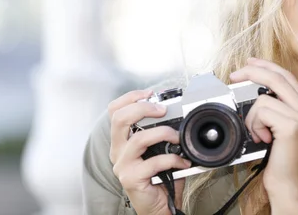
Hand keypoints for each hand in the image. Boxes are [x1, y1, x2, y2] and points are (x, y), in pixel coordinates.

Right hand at [108, 90, 191, 214]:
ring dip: (163, 133)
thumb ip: (160, 132)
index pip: (115, 111)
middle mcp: (118, 151)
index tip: (150, 93)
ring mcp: (123, 165)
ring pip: (139, 139)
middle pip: (120, 118)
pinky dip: (172, 159)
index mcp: (122, 140)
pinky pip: (154, 162)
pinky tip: (182, 162)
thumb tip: (178, 113)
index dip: (130, 97)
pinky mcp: (131, 178)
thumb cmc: (159, 177)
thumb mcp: (157, 149)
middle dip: (143, 108)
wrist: (159, 206)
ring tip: (177, 137)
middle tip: (163, 110)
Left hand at [230, 58, 297, 213]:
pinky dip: (254, 125)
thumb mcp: (279, 129)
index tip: (250, 62)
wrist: (289, 187)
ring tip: (257, 134)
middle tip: (234, 76)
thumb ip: (275, 109)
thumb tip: (255, 91)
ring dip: (252, 117)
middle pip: (277, 77)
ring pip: (264, 98)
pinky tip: (262, 139)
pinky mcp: (291, 126)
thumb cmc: (282, 161)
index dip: (266, 66)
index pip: (286, 76)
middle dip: (252, 72)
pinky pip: (262, 112)